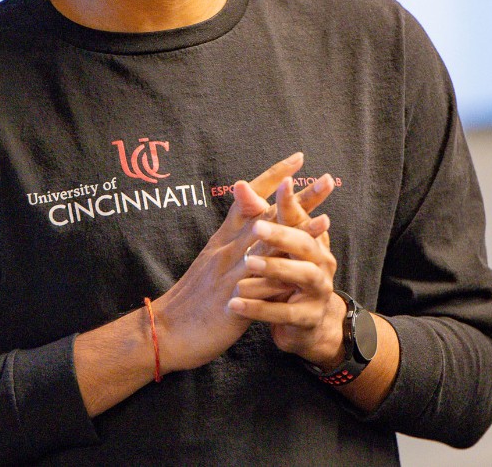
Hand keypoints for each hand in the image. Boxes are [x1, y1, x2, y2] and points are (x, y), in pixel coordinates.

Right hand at [153, 154, 331, 371]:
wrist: (164, 331)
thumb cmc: (190, 299)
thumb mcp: (209, 260)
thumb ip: (232, 239)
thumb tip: (253, 219)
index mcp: (222, 240)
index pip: (250, 199)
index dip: (273, 178)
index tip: (298, 160)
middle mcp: (227, 251)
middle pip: (267, 217)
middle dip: (297, 198)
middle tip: (326, 180)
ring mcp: (230, 275)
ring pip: (269, 247)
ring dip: (298, 233)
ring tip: (325, 220)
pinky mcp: (233, 303)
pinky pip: (262, 287)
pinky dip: (285, 276)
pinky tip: (304, 274)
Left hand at [227, 176, 344, 367]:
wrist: (308, 325)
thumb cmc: (288, 278)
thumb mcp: (279, 248)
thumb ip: (262, 217)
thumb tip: (241, 184)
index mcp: (313, 242)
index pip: (302, 217)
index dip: (293, 201)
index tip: (285, 183)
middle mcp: (321, 262)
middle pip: (304, 244)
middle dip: (282, 234)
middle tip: (258, 227)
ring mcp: (318, 291)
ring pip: (300, 276)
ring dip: (275, 269)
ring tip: (250, 264)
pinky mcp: (307, 318)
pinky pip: (284, 313)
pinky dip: (259, 308)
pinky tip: (235, 303)